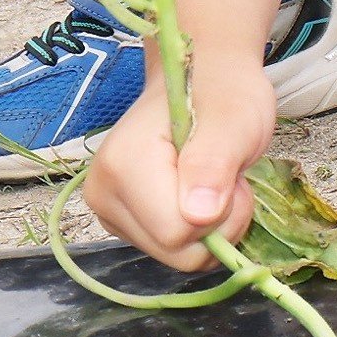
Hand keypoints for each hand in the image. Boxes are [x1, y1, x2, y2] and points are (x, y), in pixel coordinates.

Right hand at [76, 56, 273, 267]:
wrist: (205, 80)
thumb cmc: (223, 95)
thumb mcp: (234, 121)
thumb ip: (213, 164)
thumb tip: (198, 215)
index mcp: (123, 167)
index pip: (176, 233)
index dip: (218, 214)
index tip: (229, 174)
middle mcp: (103, 194)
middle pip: (174, 252)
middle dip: (217, 224)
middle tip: (228, 179)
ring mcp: (109, 210)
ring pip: (175, 255)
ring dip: (211, 227)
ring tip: (215, 182)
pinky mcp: (123, 221)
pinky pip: (171, 249)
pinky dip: (198, 230)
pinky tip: (200, 193)